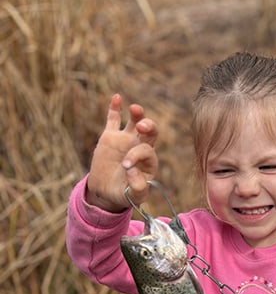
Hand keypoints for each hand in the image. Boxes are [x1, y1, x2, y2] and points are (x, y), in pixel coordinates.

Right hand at [86, 94, 158, 211]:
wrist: (106, 192)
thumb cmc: (124, 194)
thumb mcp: (133, 196)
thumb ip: (138, 188)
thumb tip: (133, 172)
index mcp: (149, 161)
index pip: (147, 151)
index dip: (137, 155)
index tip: (126, 166)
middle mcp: (140, 147)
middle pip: (150, 132)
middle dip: (148, 126)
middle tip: (142, 127)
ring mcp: (126, 140)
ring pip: (135, 121)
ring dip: (137, 114)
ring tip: (135, 108)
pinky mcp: (111, 136)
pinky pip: (114, 119)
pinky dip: (115, 108)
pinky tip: (117, 97)